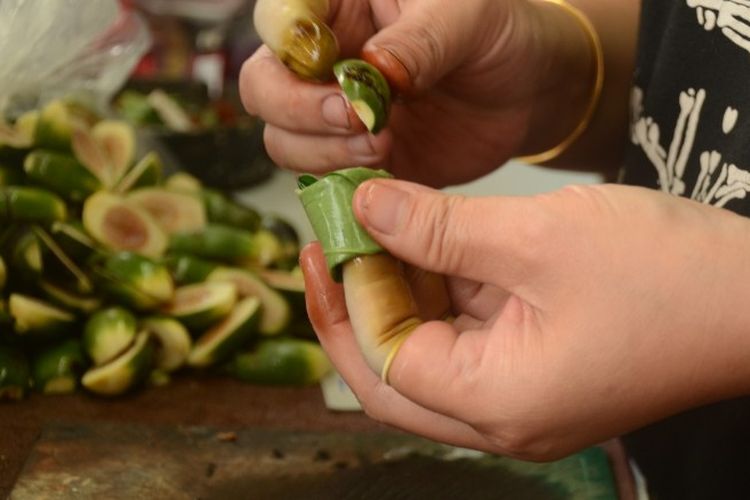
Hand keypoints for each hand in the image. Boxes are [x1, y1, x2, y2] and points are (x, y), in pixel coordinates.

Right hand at [240, 0, 593, 186]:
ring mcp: (335, 116)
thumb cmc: (496, 32)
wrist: (525, 91)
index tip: (336, 68)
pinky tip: (386, 174)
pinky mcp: (356, 161)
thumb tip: (374, 71)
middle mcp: (324, 62)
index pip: (279, 20)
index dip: (289, 48)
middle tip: (359, 120)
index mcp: (338, 8)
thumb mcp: (467, 17)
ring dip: (325, 153)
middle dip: (301, 112)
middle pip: (263, 89)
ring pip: (284, 141)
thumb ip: (418, 40)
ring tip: (384, 146)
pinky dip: (344, 187)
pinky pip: (324, 181)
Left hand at [300, 179, 749, 459]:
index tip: (326, 238)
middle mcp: (501, 416)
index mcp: (497, 403)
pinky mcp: (533, 366)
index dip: (346, 299)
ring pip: (425, 350)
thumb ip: (439, 228)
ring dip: (396, 291)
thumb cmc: (668, 275)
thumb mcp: (538, 237)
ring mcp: (517, 394)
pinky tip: (425, 241)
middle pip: (392, 372)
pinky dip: (438, 289)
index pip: (383, 363)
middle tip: (331, 244)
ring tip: (373, 229)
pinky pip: (464, 334)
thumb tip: (365, 207)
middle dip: (356, 306)